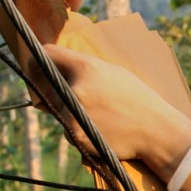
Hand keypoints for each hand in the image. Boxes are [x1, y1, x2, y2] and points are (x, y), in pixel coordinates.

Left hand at [42, 43, 190, 170]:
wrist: (156, 131)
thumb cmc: (138, 98)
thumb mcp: (115, 73)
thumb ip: (85, 70)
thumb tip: (57, 71)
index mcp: (87, 67)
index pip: (48, 55)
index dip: (40, 57)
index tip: (34, 60)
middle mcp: (75, 89)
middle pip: (52, 86)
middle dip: (62, 90)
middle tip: (89, 98)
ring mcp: (73, 114)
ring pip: (59, 110)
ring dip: (71, 112)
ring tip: (102, 115)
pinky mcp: (75, 135)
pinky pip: (68, 129)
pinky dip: (79, 130)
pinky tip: (102, 129)